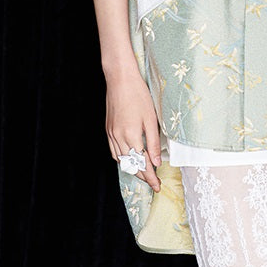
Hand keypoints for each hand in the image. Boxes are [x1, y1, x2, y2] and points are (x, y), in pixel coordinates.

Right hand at [104, 66, 162, 191]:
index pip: (142, 164)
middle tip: (154, 183)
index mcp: (131, 136)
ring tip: (144, 174)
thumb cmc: (138, 95)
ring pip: (121, 160)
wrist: (120, 79)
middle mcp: (118, 138)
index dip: (151, 177)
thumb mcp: (151, 119)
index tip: (158, 186)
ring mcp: (111, 134)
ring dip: (132, 169)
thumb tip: (157, 162)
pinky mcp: (108, 129)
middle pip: (131, 165)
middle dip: (143, 176)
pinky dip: (122, 159)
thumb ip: (153, 142)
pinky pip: (114, 151)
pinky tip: (129, 159)